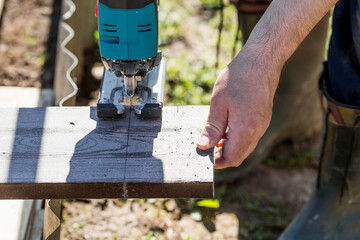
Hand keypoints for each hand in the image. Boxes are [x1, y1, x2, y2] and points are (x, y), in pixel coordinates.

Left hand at [197, 48, 279, 168]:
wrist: (261, 62)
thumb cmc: (238, 78)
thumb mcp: (219, 103)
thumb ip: (212, 128)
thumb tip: (203, 146)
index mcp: (245, 129)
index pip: (231, 158)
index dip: (217, 162)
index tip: (204, 156)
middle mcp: (257, 131)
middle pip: (239, 156)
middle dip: (222, 156)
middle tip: (207, 146)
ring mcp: (262, 126)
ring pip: (245, 148)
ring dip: (229, 147)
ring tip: (214, 136)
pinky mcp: (263, 120)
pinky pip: (250, 137)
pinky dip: (237, 139)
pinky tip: (226, 127)